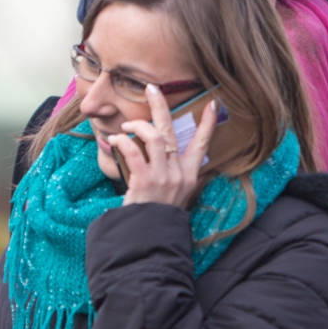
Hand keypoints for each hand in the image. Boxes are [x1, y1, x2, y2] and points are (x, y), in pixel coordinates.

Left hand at [112, 86, 216, 207]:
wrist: (149, 239)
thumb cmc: (158, 216)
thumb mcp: (175, 195)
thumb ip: (173, 175)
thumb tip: (161, 153)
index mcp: (189, 175)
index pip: (202, 144)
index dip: (208, 124)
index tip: (213, 104)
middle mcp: (179, 174)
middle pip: (172, 131)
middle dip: (161, 106)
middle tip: (151, 89)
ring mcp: (163, 177)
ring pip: (155, 136)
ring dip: (138, 126)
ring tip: (126, 126)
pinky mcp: (145, 182)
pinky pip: (134, 152)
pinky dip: (123, 142)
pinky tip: (115, 141)